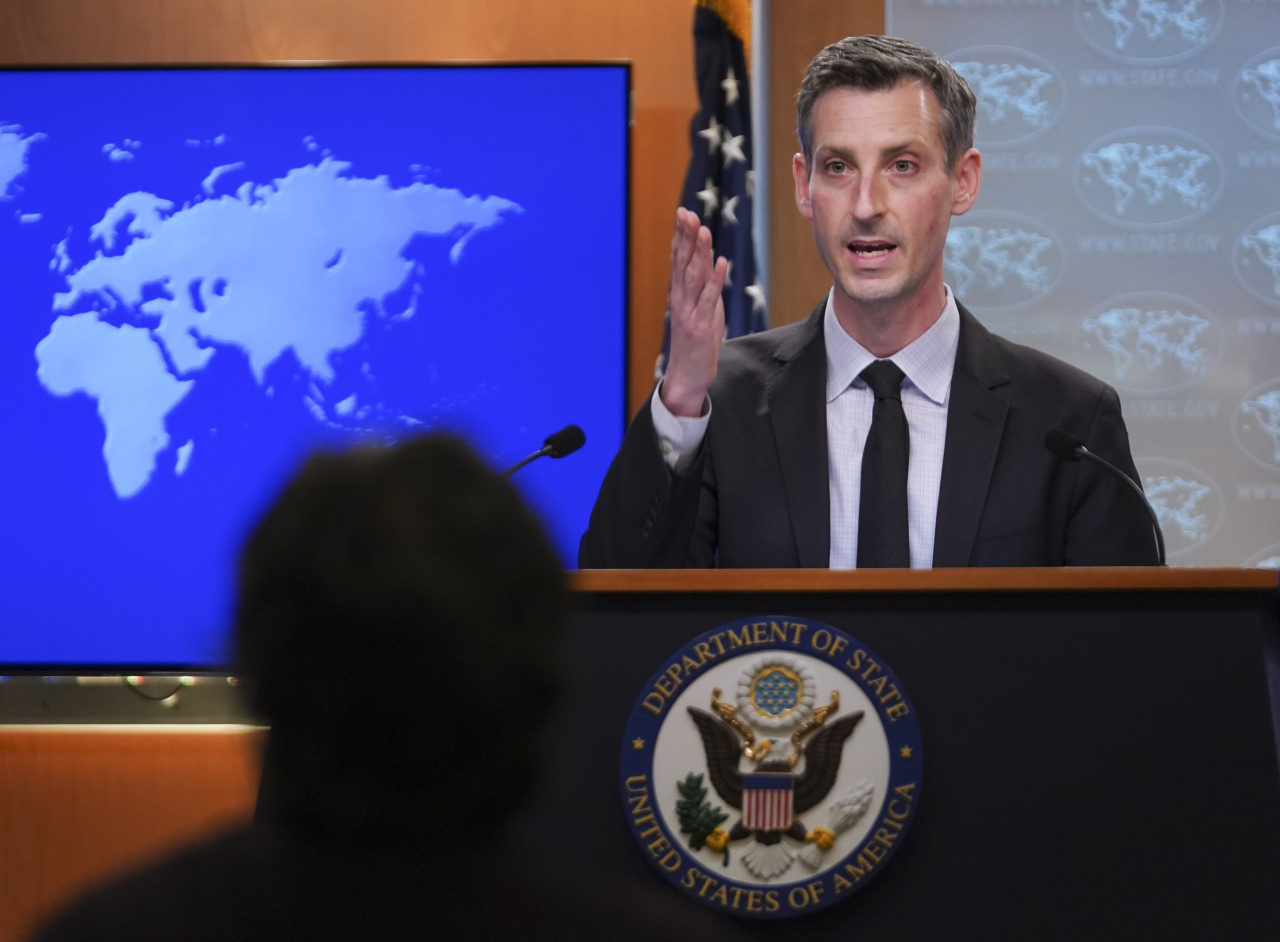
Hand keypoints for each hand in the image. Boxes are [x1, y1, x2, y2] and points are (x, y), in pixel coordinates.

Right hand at [661, 207, 726, 416]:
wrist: (688, 373)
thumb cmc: (696, 339)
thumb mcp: (699, 306)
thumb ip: (702, 283)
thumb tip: (708, 258)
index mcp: (679, 293)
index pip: (678, 258)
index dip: (680, 235)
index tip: (683, 213)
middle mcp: (680, 299)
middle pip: (683, 262)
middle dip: (686, 237)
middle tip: (687, 214)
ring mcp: (689, 312)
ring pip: (693, 277)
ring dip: (699, 253)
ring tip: (703, 231)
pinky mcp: (701, 326)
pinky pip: (708, 299)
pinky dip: (715, 280)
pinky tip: (722, 262)